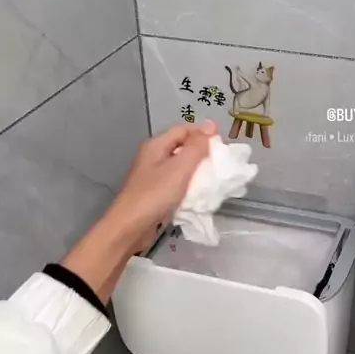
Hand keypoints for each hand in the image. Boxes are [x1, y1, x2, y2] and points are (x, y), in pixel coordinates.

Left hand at [62, 121, 216, 303]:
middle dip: (202, 153)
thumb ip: (196, 147)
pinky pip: (177, 184)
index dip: (203, 133)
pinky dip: (190, 186)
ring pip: (180, 167)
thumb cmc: (155, 195)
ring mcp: (154, 176)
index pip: (183, 129)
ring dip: (197, 171)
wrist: (131, 227)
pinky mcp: (156, 194)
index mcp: (156, 146)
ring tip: (215, 178)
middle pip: (182, 147)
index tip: (223, 144)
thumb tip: (210, 126)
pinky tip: (200, 194)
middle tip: (221, 162)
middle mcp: (154, 157)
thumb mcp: (180, 168)